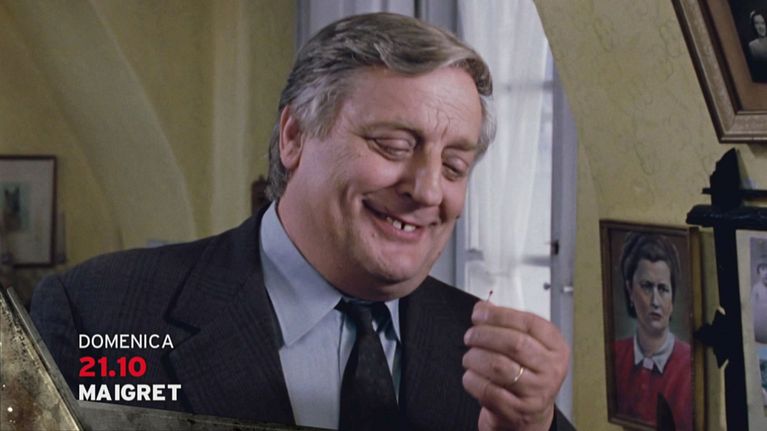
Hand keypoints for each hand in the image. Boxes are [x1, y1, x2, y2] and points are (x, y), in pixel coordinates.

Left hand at [462, 301, 568, 430]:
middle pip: (514, 343)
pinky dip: (473, 380)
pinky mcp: (518, 411)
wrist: (530, 414)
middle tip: (471, 335)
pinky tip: (470, 374)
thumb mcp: (526, 346)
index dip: (499, 315)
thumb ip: (507, 324)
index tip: (480, 314)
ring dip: (475, 357)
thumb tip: (483, 307)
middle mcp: (551, 369)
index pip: (528, 323)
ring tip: (470, 356)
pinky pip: (489, 390)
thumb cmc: (526, 374)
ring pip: (499, 366)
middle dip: (484, 335)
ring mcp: (536, 392)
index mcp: (556, 347)